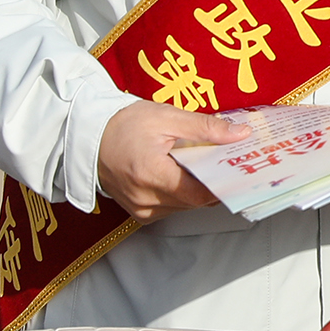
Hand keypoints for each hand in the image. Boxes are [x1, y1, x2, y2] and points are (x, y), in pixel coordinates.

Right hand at [96, 101, 237, 218]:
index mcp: (151, 174)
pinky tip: (180, 174)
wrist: (90, 136)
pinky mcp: (139, 212)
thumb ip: (206, 128)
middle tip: (225, 163)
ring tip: (200, 165)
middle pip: (195, 201)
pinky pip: (171, 208)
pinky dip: (181, 194)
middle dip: (212, 183)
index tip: (239, 172)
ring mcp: (140, 208)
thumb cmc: (122, 125)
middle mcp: (144, 198)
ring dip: (196, 189)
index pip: (199, 194)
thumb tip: (239, 134)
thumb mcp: (167, 117)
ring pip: (185, 206)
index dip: (222, 185)